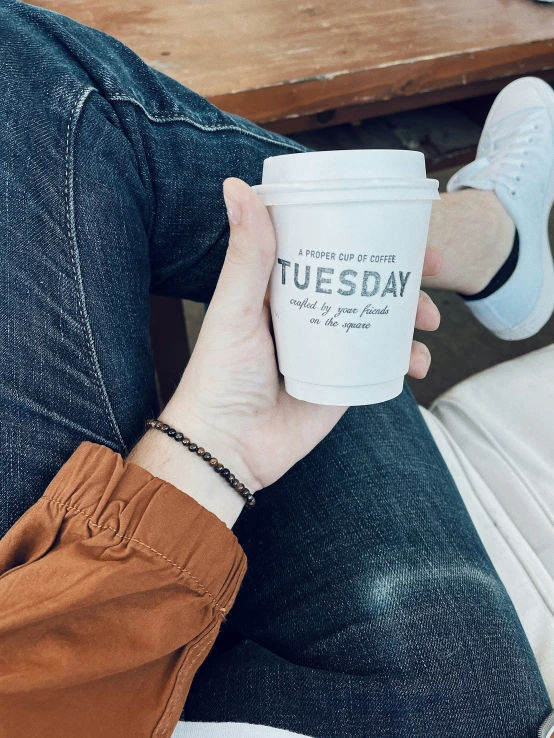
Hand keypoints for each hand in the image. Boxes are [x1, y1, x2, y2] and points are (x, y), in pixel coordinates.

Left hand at [162, 178, 441, 497]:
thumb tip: (237, 186)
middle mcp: (310, 314)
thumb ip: (247, 254)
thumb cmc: (219, 377)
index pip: (330, 248)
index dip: (366, 232)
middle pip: (364, 281)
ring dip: (411, 316)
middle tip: (430, 269)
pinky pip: (382, 364)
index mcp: (283, 288)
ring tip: (427, 321)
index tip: (400, 221)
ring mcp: (330, 349)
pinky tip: (415, 363)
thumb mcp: (235, 309)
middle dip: (403, 274)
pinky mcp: (343, 382)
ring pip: (380, 320)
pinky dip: (405, 360)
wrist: (228, 448)